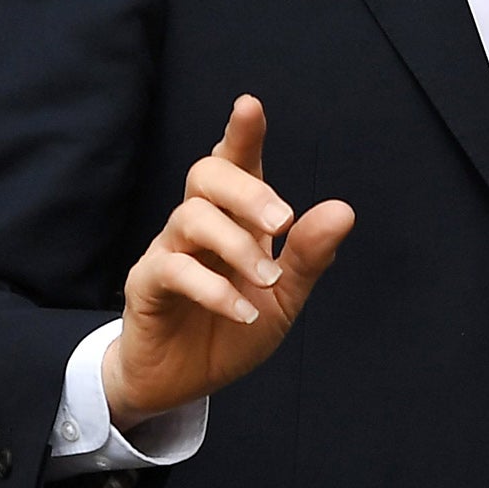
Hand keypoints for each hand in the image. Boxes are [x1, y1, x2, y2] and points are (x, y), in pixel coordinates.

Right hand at [102, 95, 354, 428]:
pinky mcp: (146, 286)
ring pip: (190, 218)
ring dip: (237, 246)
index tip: (249, 106)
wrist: (184, 381)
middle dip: (247, 191)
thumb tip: (343, 210)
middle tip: (281, 221)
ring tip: (266, 281)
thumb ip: (309, 254)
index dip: (241, 134)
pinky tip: (243, 310)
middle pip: (206, 176)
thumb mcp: (285, 294)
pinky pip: (172, 270)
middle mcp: (199, 226)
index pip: (236, 164)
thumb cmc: (234, 327)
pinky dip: (214, 289)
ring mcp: (168, 252)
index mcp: (236, 219)